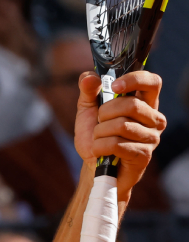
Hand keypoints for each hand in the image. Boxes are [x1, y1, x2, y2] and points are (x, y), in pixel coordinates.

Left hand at [74, 70, 165, 199]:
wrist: (92, 164)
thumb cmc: (95, 135)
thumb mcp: (87, 110)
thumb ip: (88, 91)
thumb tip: (89, 77)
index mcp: (144, 103)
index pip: (152, 82)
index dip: (134, 79)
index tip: (114, 85)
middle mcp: (154, 118)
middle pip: (131, 105)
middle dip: (105, 113)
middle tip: (99, 123)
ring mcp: (152, 137)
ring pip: (121, 126)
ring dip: (100, 133)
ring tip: (100, 139)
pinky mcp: (144, 155)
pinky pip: (117, 144)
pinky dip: (100, 147)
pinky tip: (102, 151)